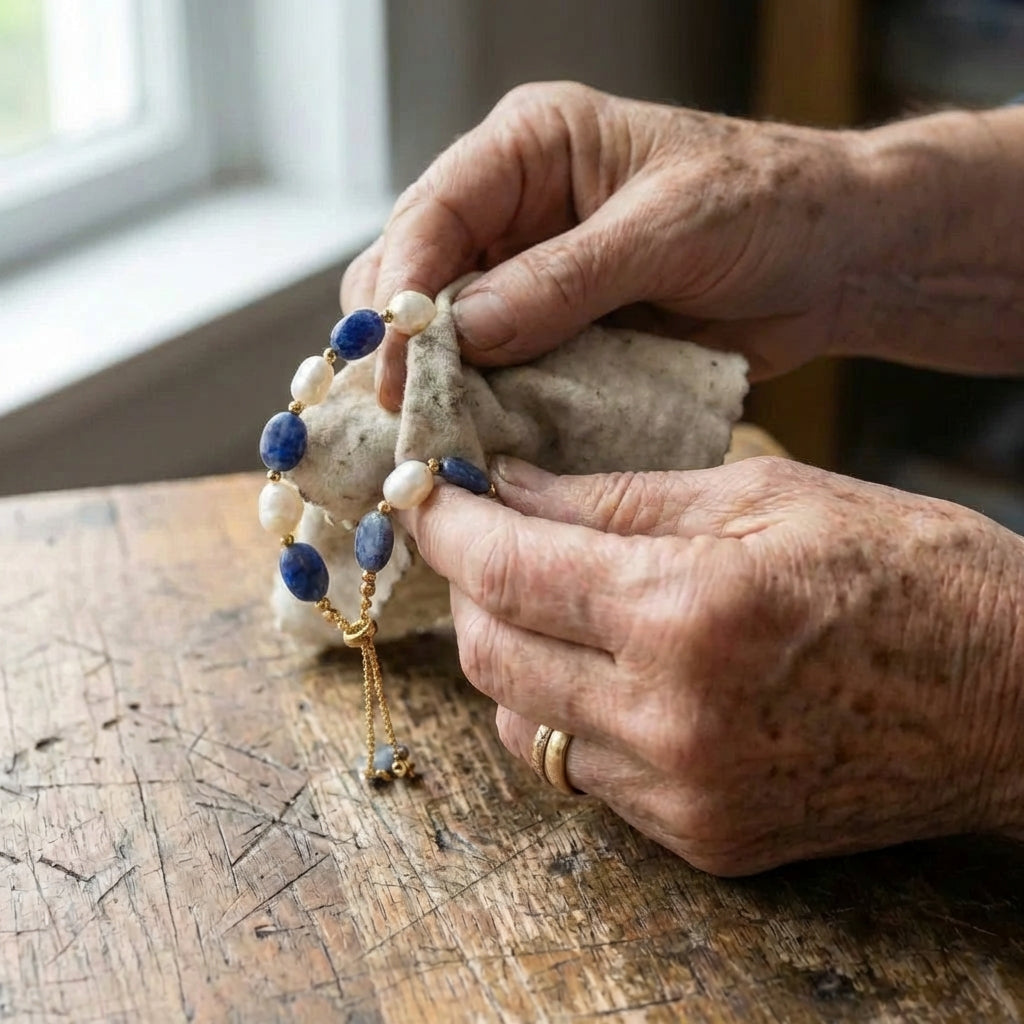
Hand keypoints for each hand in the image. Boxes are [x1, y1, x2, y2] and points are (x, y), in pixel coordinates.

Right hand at [344, 81, 870, 408]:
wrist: (833, 259)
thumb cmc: (768, 206)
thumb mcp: (670, 229)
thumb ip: (566, 280)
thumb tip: (465, 333)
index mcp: (531, 149)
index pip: (432, 211)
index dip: (403, 288)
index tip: (393, 359)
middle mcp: (515, 212)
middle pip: (417, 276)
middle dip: (406, 343)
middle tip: (408, 412)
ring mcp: (530, 280)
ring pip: (448, 335)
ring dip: (442, 384)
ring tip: (438, 435)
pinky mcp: (555, 335)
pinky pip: (500, 374)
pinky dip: (489, 407)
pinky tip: (483, 438)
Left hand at [399, 456, 1023, 874]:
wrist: (1015, 700)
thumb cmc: (909, 572)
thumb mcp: (764, 495)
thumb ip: (619, 498)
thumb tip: (512, 488)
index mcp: (687, 610)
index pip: (508, 568)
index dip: (445, 524)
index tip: (420, 492)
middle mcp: (670, 717)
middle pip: (490, 654)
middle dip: (466, 586)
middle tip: (481, 535)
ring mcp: (683, 793)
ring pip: (522, 723)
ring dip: (506, 653)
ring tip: (538, 598)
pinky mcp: (702, 837)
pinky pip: (581, 773)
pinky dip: (563, 711)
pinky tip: (595, 665)